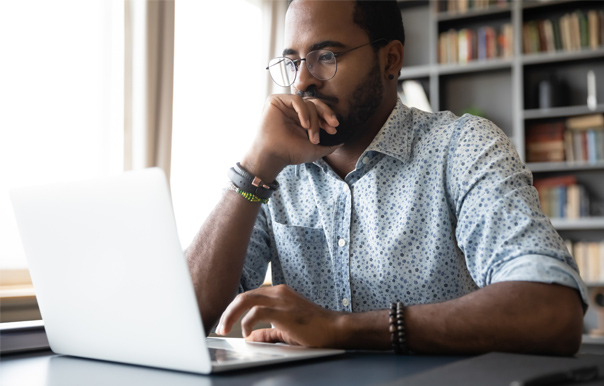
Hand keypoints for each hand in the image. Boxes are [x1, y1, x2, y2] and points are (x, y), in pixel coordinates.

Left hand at [215, 285, 342, 347]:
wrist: (334, 329)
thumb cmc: (314, 330)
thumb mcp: (285, 330)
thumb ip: (268, 332)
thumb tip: (251, 338)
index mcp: (278, 293)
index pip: (249, 296)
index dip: (234, 309)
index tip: (225, 322)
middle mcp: (278, 292)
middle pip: (243, 296)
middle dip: (227, 312)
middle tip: (219, 327)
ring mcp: (280, 299)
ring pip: (245, 300)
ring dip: (230, 315)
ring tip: (225, 329)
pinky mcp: (282, 310)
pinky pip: (256, 312)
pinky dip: (246, 322)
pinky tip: (246, 332)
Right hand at [241, 95, 341, 181]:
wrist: (274, 156)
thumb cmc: (290, 153)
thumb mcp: (315, 150)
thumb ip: (329, 145)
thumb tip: (343, 141)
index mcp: (302, 119)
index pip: (319, 112)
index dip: (328, 118)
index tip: (334, 129)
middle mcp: (294, 111)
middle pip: (316, 104)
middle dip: (327, 114)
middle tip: (333, 125)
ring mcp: (285, 105)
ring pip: (308, 104)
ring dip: (314, 120)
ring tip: (312, 135)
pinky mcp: (276, 101)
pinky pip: (296, 99)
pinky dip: (303, 111)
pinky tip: (304, 124)